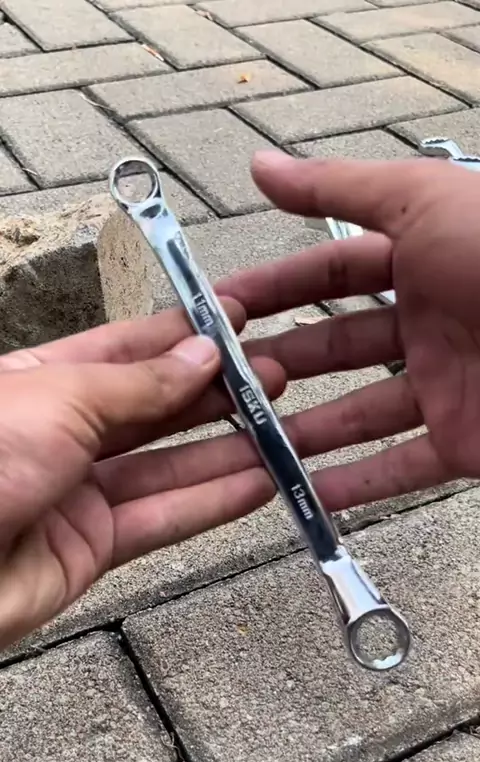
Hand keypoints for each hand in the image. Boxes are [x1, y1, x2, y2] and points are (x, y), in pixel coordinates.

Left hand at [0, 302, 283, 648]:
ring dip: (225, 449)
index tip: (236, 321)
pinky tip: (260, 484)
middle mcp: (60, 433)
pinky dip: (211, 504)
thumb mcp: (62, 399)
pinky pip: (161, 519)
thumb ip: (139, 383)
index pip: (123, 348)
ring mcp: (76, 492)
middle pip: (151, 408)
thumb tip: (202, 354)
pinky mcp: (90, 549)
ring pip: (165, 466)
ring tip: (285, 428)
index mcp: (41, 381)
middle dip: (213, 392)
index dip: (180, 334)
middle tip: (275, 377)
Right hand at [213, 151, 479, 508]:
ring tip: (238, 446)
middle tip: (212, 387)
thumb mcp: (422, 202)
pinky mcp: (465, 444)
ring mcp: (445, 387)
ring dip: (301, 433)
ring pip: (357, 414)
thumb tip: (259, 164)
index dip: (272, 289)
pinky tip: (299, 496)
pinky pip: (400, 468)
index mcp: (421, 261)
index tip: (214, 310)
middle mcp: (429, 324)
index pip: (328, 275)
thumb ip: (338, 188)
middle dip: (276, 365)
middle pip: (334, 350)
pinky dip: (353, 486)